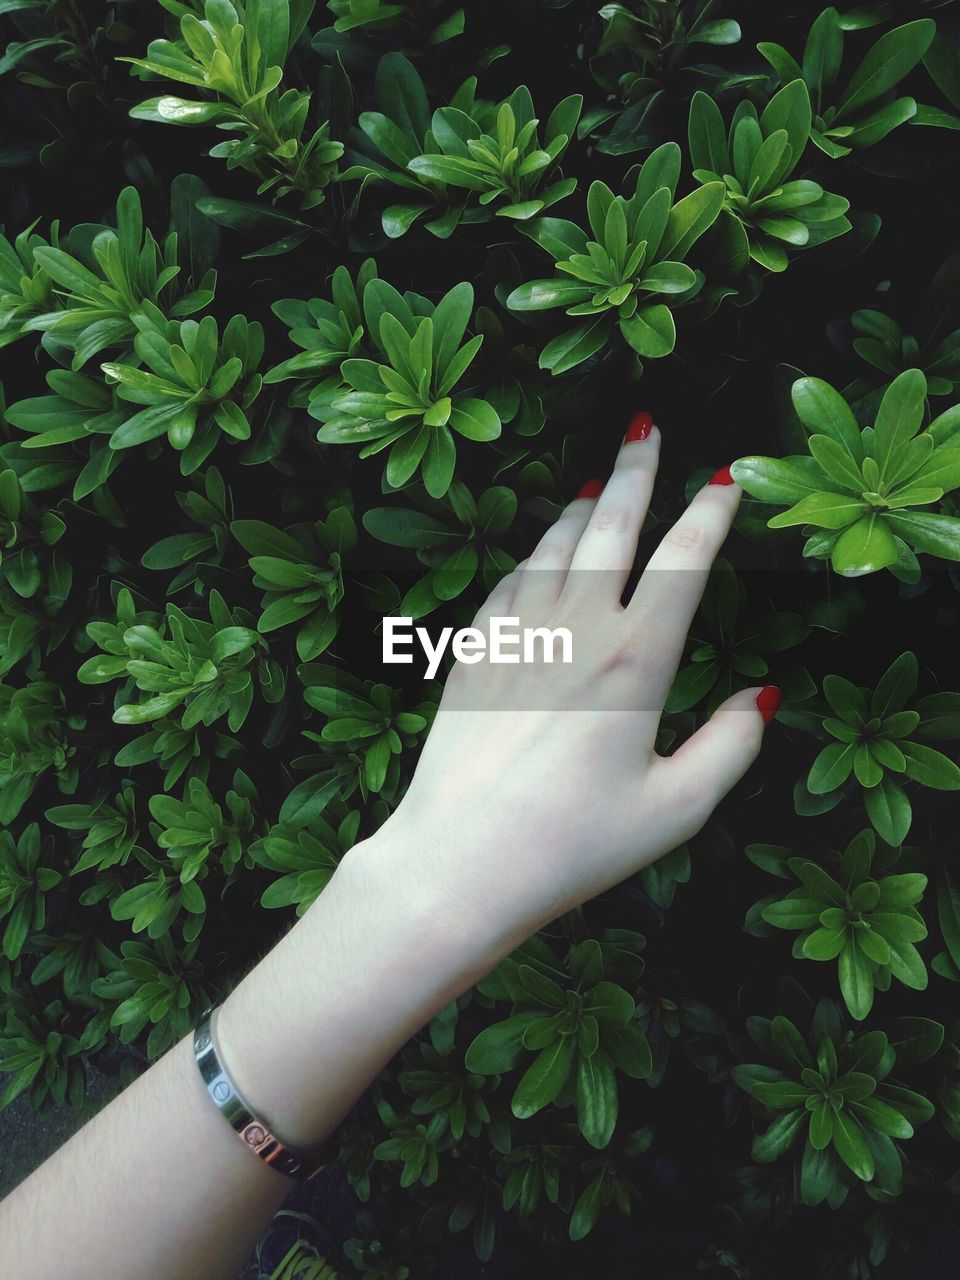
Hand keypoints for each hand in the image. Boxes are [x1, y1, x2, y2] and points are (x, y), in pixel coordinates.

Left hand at [372, 419, 778, 952]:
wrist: (457, 862)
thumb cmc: (573, 845)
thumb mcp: (676, 810)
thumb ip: (731, 747)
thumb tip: (763, 695)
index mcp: (635, 660)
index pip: (683, 562)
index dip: (710, 515)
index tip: (726, 481)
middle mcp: (575, 628)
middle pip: (612, 526)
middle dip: (637, 472)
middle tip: (648, 430)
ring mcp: (516, 633)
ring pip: (555, 544)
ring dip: (583, 507)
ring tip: (601, 481)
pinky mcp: (472, 651)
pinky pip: (509, 580)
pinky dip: (533, 554)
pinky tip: (539, 554)